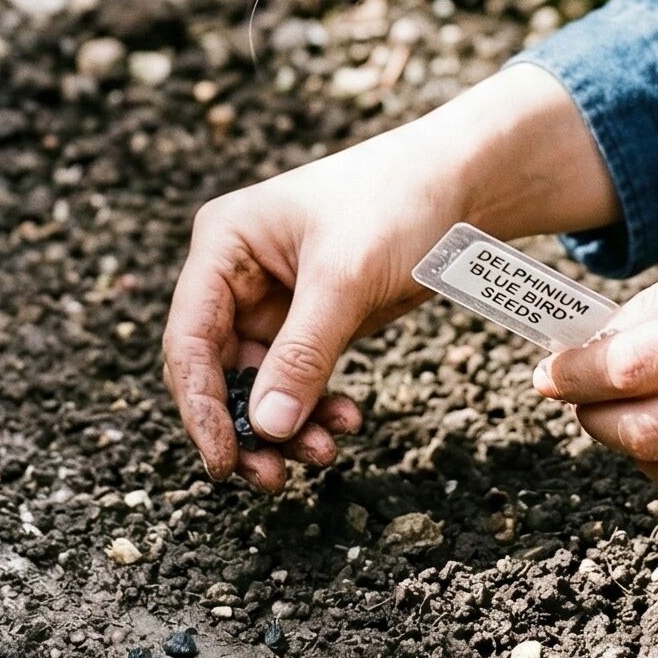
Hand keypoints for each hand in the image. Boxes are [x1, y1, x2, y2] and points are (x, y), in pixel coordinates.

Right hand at [164, 64, 615, 491]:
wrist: (466, 181)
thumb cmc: (399, 203)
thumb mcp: (346, 278)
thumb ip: (303, 353)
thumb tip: (265, 428)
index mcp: (224, 242)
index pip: (190, 336)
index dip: (201, 403)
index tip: (224, 460)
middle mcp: (237, 272)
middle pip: (217, 368)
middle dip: (246, 423)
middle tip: (273, 477)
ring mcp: (273, 298)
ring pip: (259, 383)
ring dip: (285, 424)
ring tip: (324, 452)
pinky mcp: (311, 319)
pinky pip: (298, 378)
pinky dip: (315, 407)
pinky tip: (345, 421)